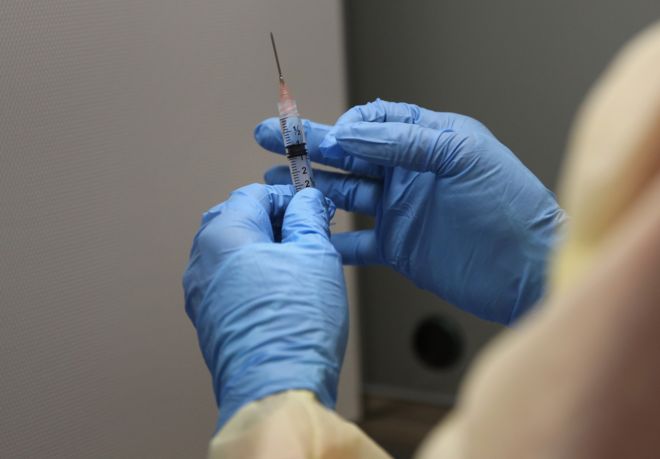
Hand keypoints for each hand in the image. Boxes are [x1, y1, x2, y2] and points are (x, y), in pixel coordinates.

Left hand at [182, 184, 347, 429]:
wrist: (275, 389)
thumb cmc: (294, 324)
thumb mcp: (315, 255)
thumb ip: (308, 217)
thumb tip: (306, 201)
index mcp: (222, 236)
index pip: (253, 195)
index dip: (287, 196)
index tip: (311, 207)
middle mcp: (201, 261)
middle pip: (237, 219)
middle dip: (274, 221)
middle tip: (307, 233)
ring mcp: (200, 293)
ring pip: (232, 252)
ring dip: (263, 247)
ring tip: (299, 262)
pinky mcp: (208, 318)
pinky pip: (228, 280)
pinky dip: (252, 273)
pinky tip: (281, 288)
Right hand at [254, 100, 564, 323]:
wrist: (528, 271)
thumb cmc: (511, 208)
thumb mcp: (462, 158)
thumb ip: (404, 140)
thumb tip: (350, 130)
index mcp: (428, 141)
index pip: (374, 122)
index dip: (344, 126)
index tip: (321, 136)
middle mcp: (410, 174)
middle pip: (350, 156)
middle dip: (308, 149)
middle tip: (270, 140)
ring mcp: (402, 211)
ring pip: (345, 195)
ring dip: (311, 190)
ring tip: (275, 185)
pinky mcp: (399, 247)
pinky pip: (357, 243)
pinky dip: (332, 241)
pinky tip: (308, 237)